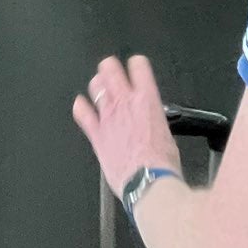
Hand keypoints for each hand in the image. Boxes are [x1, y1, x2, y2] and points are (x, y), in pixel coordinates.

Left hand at [72, 56, 182, 199]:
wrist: (149, 183)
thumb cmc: (161, 164)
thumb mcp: (167, 133)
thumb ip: (154, 121)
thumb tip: (153, 123)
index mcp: (147, 100)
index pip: (138, 66)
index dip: (136, 64)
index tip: (135, 67)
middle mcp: (125, 103)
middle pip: (110, 68)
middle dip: (110, 68)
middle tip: (111, 72)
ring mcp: (108, 116)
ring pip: (96, 85)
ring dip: (97, 85)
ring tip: (100, 88)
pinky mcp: (96, 134)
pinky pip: (82, 113)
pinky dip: (80, 107)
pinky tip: (81, 106)